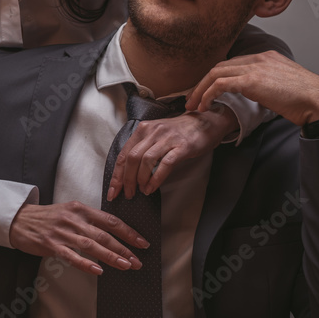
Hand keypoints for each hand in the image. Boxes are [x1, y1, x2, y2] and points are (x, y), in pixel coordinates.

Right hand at [8, 201, 148, 275]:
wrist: (19, 220)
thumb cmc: (48, 218)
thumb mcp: (70, 211)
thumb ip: (89, 219)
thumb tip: (112, 232)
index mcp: (81, 209)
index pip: (110, 221)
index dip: (128, 232)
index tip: (142, 243)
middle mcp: (74, 219)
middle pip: (104, 234)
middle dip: (124, 248)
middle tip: (138, 260)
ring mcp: (62, 232)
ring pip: (91, 245)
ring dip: (110, 256)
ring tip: (125, 266)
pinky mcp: (51, 244)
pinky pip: (72, 256)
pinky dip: (86, 264)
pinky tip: (98, 271)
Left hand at [106, 106, 237, 200]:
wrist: (205, 123)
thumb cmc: (179, 133)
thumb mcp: (156, 136)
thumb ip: (142, 149)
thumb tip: (128, 174)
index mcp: (143, 130)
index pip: (123, 154)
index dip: (116, 174)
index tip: (113, 191)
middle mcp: (153, 132)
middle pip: (132, 158)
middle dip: (126, 180)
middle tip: (127, 194)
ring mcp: (167, 138)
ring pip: (146, 160)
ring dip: (141, 179)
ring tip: (141, 191)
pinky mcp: (182, 146)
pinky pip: (165, 164)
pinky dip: (156, 178)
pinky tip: (152, 187)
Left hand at [186, 51, 318, 126]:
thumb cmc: (307, 99)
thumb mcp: (284, 86)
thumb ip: (268, 85)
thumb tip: (259, 96)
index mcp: (266, 57)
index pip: (232, 64)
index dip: (215, 78)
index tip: (205, 92)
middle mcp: (258, 58)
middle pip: (219, 66)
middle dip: (202, 84)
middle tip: (192, 99)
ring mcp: (255, 67)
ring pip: (215, 74)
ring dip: (200, 90)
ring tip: (193, 106)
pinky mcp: (252, 80)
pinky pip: (220, 84)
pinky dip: (208, 95)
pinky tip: (205, 106)